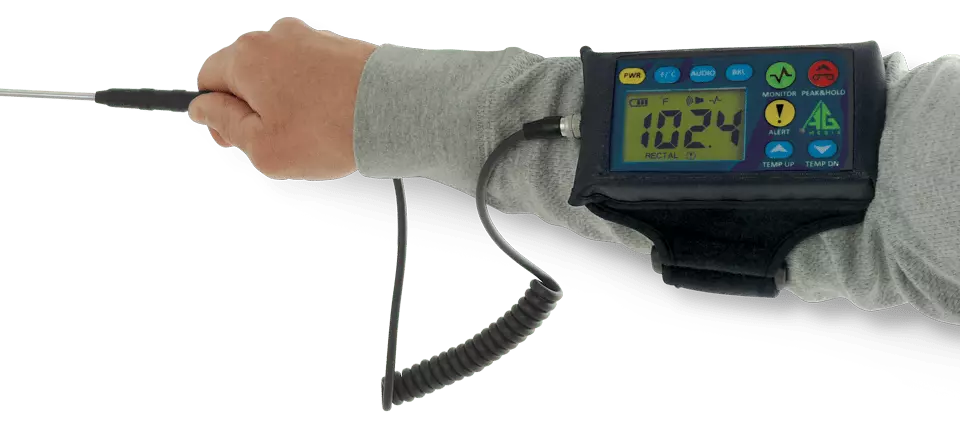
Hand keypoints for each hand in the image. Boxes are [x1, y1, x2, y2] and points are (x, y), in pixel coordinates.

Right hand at [188, 17, 376, 180]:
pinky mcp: (337, 45)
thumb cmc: (329, 132)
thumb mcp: (263, 147)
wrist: (393, 111)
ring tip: (312, 132)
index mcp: (246, 58)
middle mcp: (274, 37)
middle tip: (279, 141)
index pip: (208, 80)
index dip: (215, 114)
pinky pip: (311, 71)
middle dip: (253, 108)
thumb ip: (225, 125)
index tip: (235, 139)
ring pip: (279, 73)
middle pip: (244, 75)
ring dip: (285, 102)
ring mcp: (308, 37)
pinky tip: (332, 118)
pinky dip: (314, 93)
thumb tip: (202, 108)